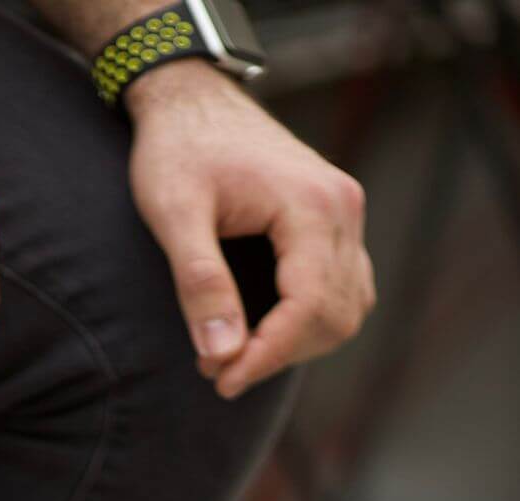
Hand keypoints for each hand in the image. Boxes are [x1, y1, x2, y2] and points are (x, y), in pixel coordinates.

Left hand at [127, 64, 374, 396]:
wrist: (192, 101)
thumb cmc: (177, 149)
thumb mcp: (174, 214)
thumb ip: (199, 282)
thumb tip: (221, 353)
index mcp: (311, 204)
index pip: (308, 307)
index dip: (267, 356)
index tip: (222, 381)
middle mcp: (343, 208)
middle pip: (334, 316)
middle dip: (278, 354)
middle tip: (217, 369)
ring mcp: (346, 214)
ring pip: (346, 310)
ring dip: (296, 345)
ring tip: (234, 353)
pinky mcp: (337, 222)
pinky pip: (344, 291)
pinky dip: (309, 323)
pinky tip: (261, 330)